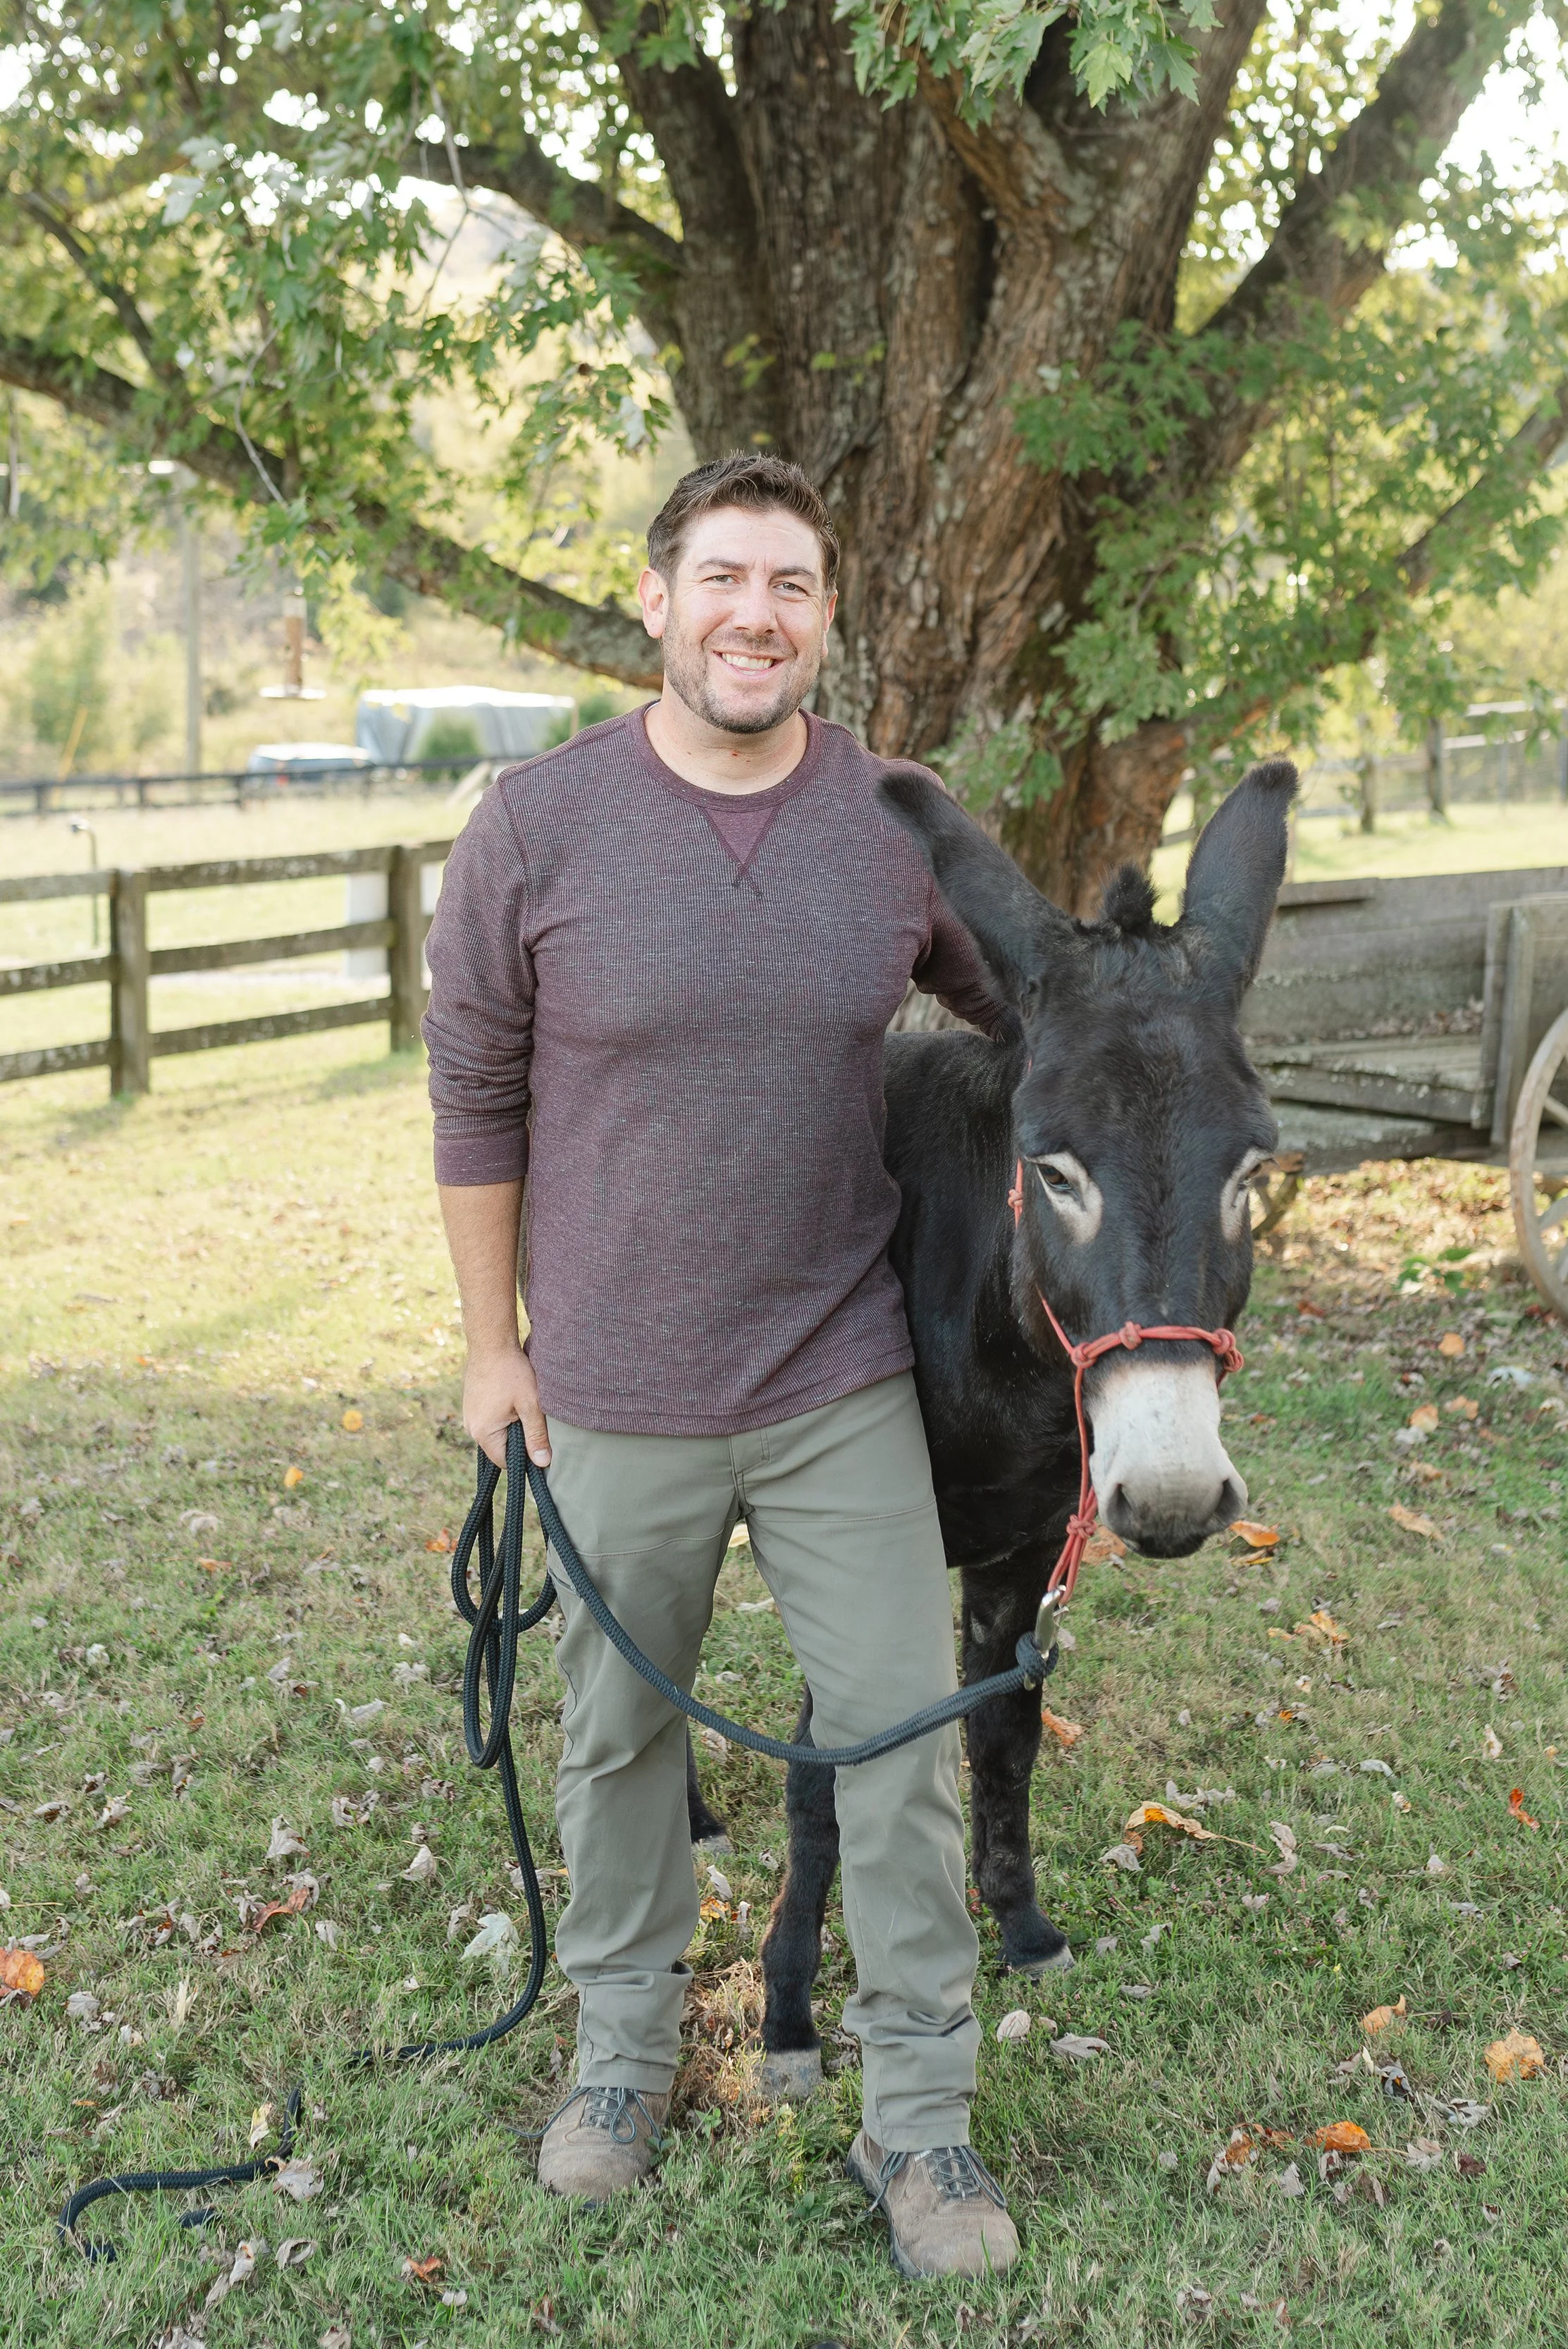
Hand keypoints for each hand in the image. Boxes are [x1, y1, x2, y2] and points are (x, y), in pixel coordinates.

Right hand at [463, 1343, 550, 1468]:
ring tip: (519, 1403)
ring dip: (510, 1424)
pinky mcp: (470, 1404)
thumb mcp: (531, 1404)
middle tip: (529, 1415)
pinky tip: (510, 1396)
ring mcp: (468, 1415)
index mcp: (483, 1432)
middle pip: (499, 1447)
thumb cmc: (511, 1371)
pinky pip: (488, 1419)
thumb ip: (536, 1435)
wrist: (491, 1342)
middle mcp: (470, 1427)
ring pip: (494, 1432)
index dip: (524, 1455)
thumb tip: (542, 1462)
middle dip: (517, 1437)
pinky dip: (501, 1414)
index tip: (536, 1438)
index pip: (505, 1461)